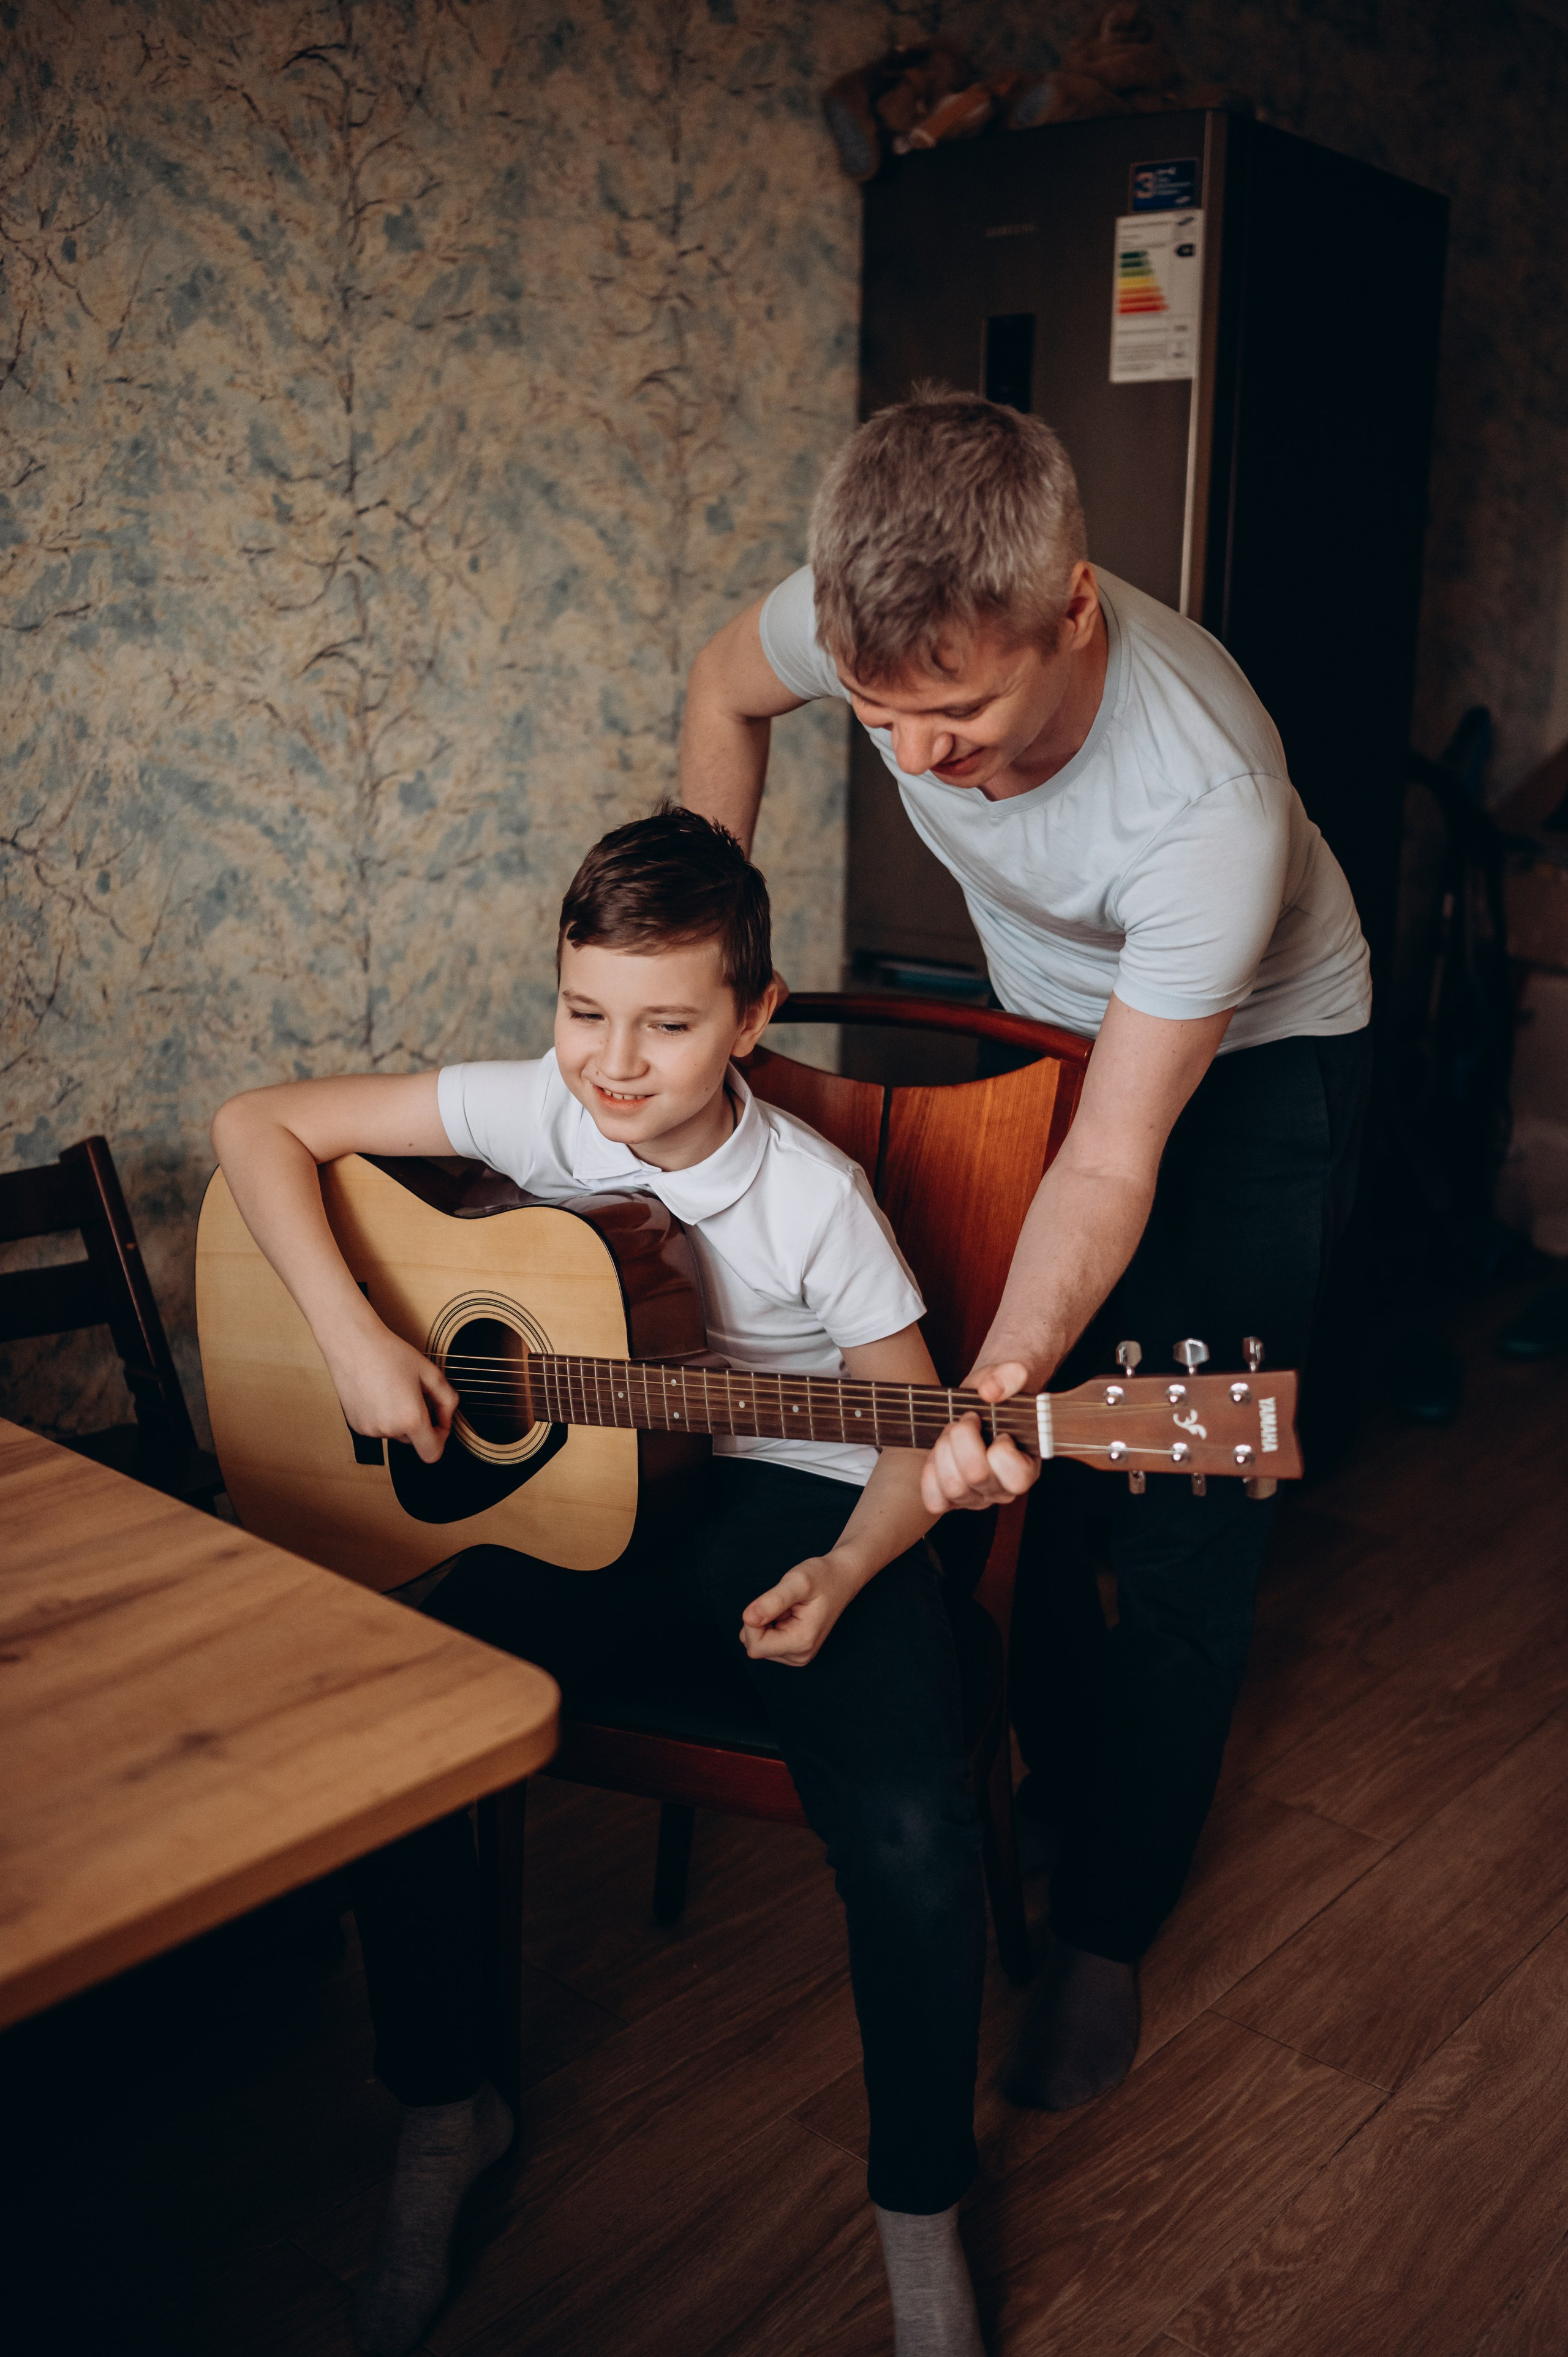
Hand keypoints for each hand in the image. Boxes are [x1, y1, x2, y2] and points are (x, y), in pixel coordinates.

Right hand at [323, 1325, 457, 1464]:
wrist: (353, 1344)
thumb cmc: (390, 1354)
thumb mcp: (430, 1373)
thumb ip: (448, 1400)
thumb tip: (447, 1418)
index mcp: (410, 1419)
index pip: (432, 1453)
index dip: (441, 1439)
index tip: (439, 1422)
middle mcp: (388, 1429)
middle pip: (414, 1440)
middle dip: (419, 1421)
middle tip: (414, 1393)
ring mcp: (369, 1429)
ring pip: (395, 1432)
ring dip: (400, 1418)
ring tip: (394, 1389)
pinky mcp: (356, 1425)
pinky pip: (378, 1427)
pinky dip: (383, 1416)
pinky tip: (379, 1393)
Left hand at [740, 1552, 859, 1667]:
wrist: (841, 1578)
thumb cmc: (822, 1576)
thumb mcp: (798, 1581)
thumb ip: (773, 1601)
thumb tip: (748, 1619)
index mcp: (801, 1643)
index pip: (755, 1646)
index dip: (753, 1622)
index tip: (770, 1602)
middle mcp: (800, 1656)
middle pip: (755, 1647)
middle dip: (760, 1622)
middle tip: (784, 1605)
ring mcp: (798, 1655)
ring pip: (759, 1644)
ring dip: (766, 1623)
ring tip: (789, 1609)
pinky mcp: (794, 1650)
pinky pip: (766, 1642)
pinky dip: (771, 1625)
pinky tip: (789, 1614)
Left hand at [920, 1357, 1041, 1512]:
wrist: (982, 1402)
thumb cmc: (1000, 1393)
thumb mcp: (1010, 1375)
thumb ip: (1009, 1377)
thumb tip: (990, 1390)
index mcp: (1028, 1468)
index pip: (1017, 1476)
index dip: (1001, 1449)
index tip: (999, 1428)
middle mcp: (1004, 1490)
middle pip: (976, 1476)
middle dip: (963, 1438)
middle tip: (966, 1420)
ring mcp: (977, 1498)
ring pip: (953, 1487)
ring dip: (944, 1450)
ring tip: (952, 1432)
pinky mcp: (953, 1498)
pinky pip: (935, 1501)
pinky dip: (930, 1475)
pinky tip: (937, 1453)